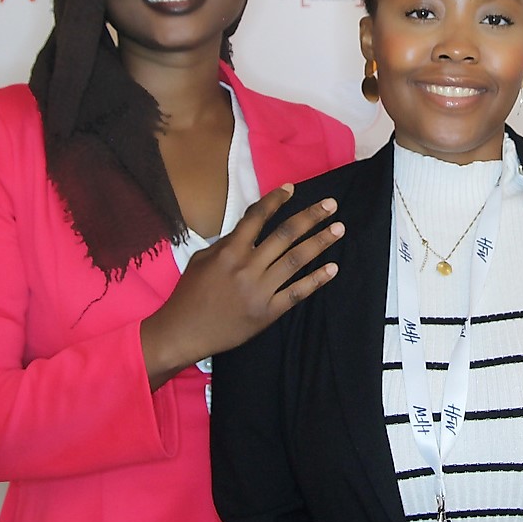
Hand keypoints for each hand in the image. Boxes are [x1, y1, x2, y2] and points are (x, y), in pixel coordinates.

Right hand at [140, 185, 342, 388]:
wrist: (184, 332)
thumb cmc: (189, 294)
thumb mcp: (200, 260)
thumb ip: (226, 243)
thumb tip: (249, 229)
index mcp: (229, 251)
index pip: (257, 217)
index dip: (276, 200)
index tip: (292, 189)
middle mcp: (247, 267)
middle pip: (285, 235)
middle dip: (311, 217)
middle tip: (331, 205)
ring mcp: (260, 290)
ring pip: (296, 260)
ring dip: (320, 242)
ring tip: (338, 229)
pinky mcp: (268, 312)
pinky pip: (296, 293)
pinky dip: (316, 280)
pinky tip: (332, 268)